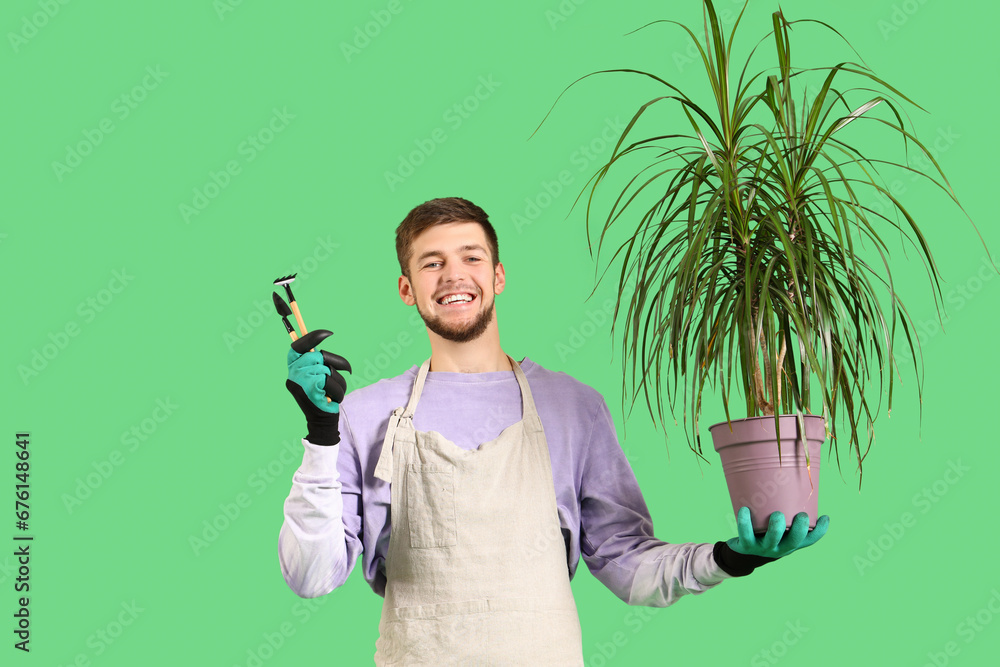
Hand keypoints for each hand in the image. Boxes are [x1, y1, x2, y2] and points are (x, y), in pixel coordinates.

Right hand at [285, 330, 350, 444]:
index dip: (312, 337)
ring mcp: (300, 381)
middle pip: (317, 356)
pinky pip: (330, 380)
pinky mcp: (310, 388)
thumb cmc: (323, 395)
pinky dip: (337, 389)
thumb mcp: (318, 375)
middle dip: (335, 362)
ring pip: (326, 369)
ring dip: (338, 380)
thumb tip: (319, 343)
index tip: (329, 333)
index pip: (298, 346)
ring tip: (333, 391)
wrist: (321, 420)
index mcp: (293, 367)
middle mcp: (293, 373)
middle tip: (347, 369)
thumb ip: (317, 362)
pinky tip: (332, 398)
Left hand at [712, 506, 829, 576]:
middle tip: (801, 515)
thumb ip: (787, 506)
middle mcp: (780, 547)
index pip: (809, 540)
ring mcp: (763, 548)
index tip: (824, 516)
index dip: (820, 531)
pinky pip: (745, 535)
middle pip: (794, 542)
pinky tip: (744, 509)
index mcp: (791, 542)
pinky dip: (744, 522)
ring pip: (772, 540)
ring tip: (777, 514)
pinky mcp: (746, 545)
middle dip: (799, 529)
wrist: (744, 550)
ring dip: (776, 528)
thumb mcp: (779, 523)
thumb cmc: (766, 530)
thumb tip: (792, 476)